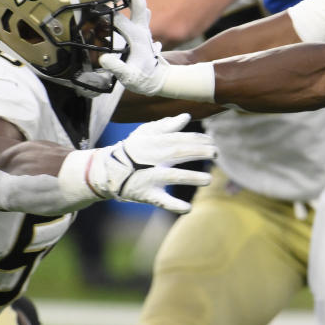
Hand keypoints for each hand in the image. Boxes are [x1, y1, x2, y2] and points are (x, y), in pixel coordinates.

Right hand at [86, 115, 215, 211]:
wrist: (108, 171)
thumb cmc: (132, 149)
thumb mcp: (145, 133)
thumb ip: (166, 126)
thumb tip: (186, 116)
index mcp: (155, 143)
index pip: (179, 138)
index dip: (198, 139)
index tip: (212, 141)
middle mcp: (153, 159)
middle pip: (178, 153)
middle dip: (198, 152)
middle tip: (215, 153)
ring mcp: (150, 177)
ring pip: (172, 176)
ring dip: (191, 177)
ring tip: (208, 179)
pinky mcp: (147, 194)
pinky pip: (161, 201)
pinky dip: (174, 205)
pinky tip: (188, 208)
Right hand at [101, 0, 173, 95]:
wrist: (161, 81)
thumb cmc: (145, 80)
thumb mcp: (130, 77)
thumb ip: (118, 68)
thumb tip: (105, 59)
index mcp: (137, 37)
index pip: (118, 20)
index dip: (104, 13)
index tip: (89, 4)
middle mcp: (142, 29)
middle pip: (137, 3)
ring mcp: (143, 29)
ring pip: (139, 4)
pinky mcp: (142, 32)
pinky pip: (138, 11)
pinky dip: (132, 0)